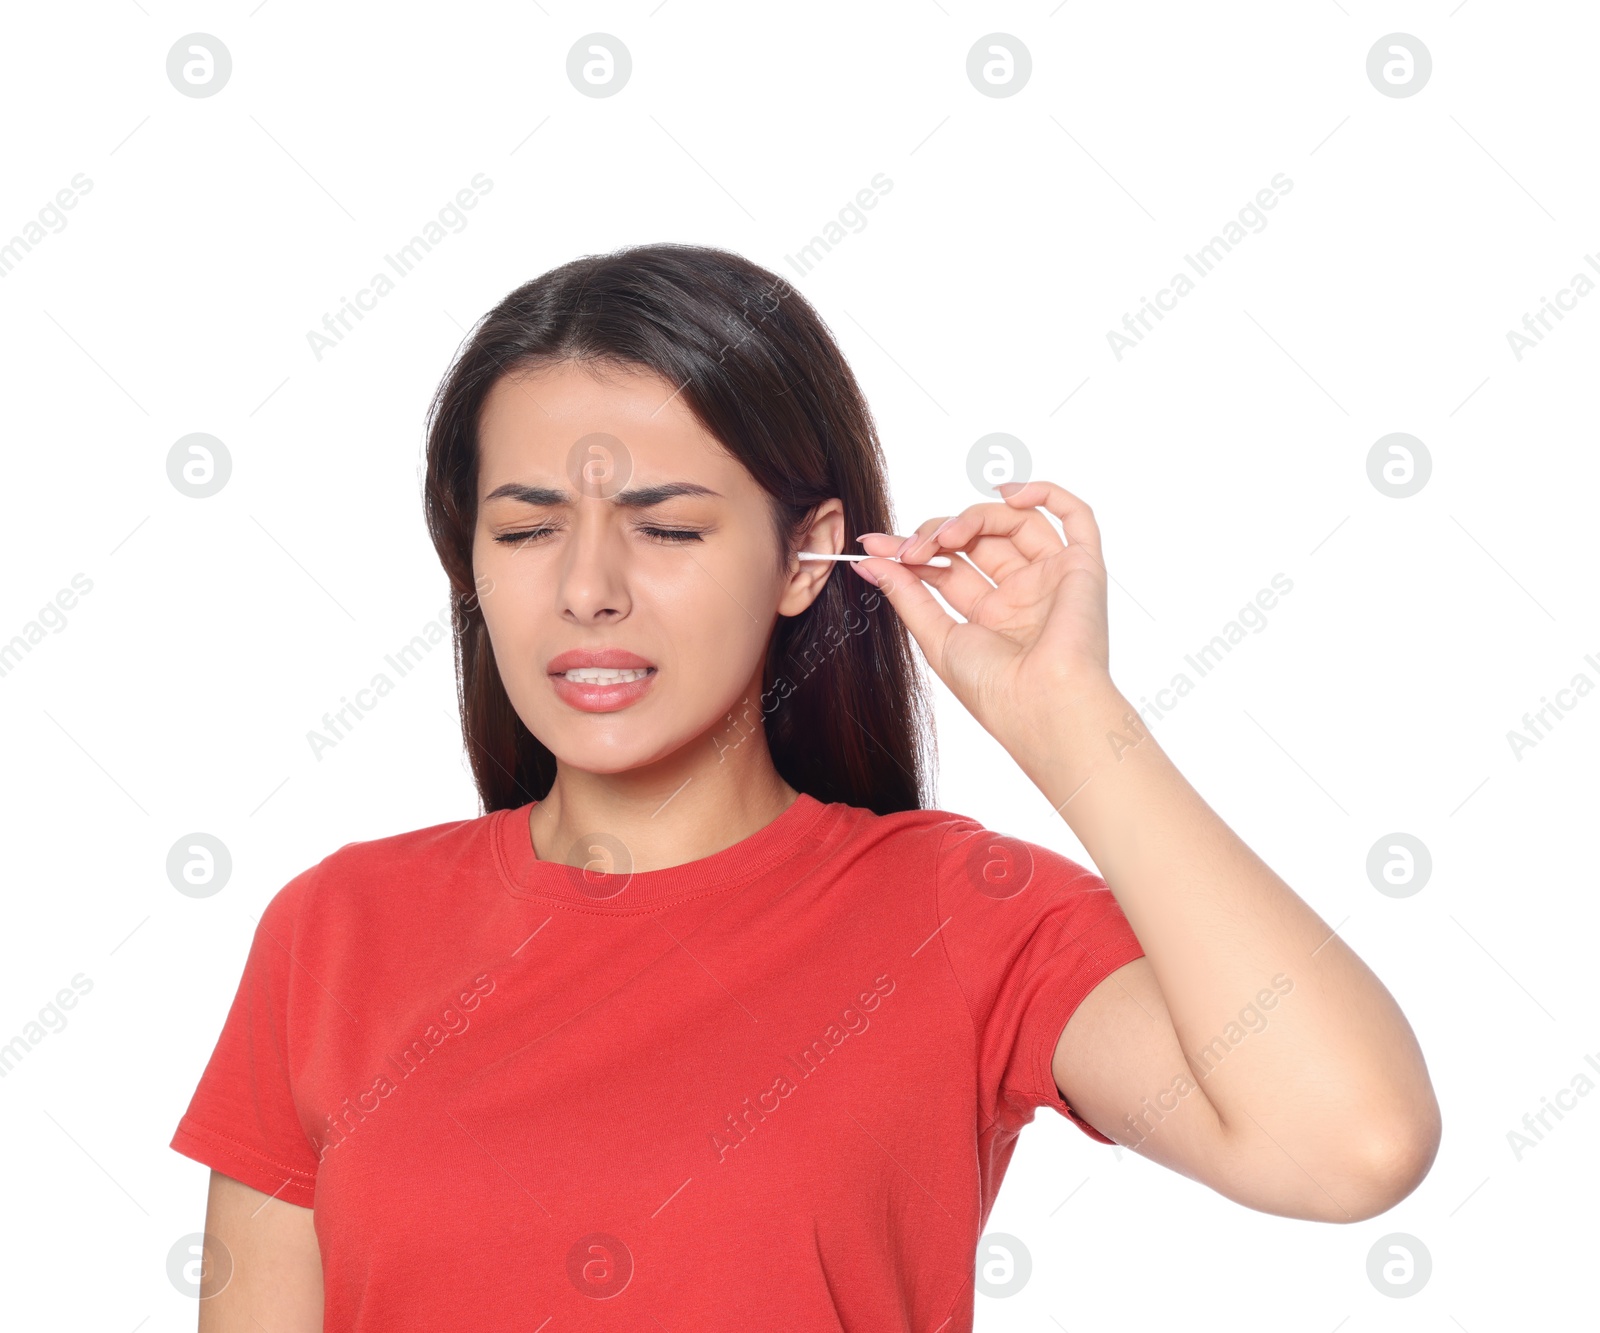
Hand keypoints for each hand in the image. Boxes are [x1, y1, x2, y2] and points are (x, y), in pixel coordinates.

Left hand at [853, 479, 1114, 744]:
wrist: (1042, 707)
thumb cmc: (995, 690)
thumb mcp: (937, 638)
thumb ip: (906, 594)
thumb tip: (868, 561)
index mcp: (990, 614)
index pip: (948, 565)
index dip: (912, 550)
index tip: (874, 546)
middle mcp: (1021, 593)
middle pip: (978, 539)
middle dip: (937, 534)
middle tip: (909, 549)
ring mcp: (1051, 577)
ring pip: (1014, 521)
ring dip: (974, 518)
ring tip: (946, 537)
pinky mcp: (1082, 567)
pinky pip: (1075, 516)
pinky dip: (1045, 493)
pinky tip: (1009, 493)